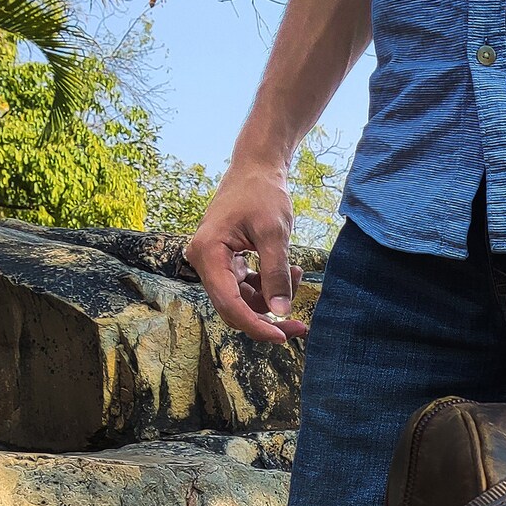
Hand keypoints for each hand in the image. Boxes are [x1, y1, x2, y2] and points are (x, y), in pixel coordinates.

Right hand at [186, 162, 309, 343]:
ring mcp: (214, 263)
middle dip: (268, 318)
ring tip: (297, 273)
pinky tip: (289, 270)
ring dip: (272, 297)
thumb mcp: (275, 234)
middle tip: (301, 325)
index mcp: (208, 254)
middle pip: (234, 308)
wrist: (256, 170)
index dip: (255, 325)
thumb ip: (276, 273)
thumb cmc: (262, 194)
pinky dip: (268, 286)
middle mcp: (204, 261)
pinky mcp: (227, 262)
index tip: (282, 336)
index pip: (229, 304)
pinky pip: (247, 288)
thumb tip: (280, 311)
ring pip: (243, 300)